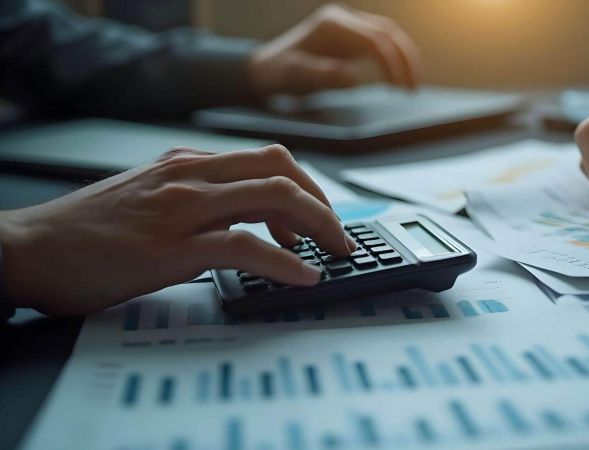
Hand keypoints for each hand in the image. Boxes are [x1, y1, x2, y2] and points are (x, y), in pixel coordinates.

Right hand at [0, 145, 356, 314]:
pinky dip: (284, 262)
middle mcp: (189, 177)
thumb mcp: (147, 198)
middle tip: (337, 235)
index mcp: (185, 165)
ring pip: (273, 198)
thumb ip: (191, 200)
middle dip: (322, 201)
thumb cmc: (85, 231)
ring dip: (317, 226)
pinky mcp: (171, 249)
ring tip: (335, 252)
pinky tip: (303, 276)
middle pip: (280, 170)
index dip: (303, 186)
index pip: (266, 160)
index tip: (316, 217)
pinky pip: (244, 247)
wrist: (27, 248)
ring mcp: (182, 209)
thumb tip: (237, 224)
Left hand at [246, 4, 421, 95]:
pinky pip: (380, 44)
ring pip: (388, 35)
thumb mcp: (296, 76)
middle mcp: (343, 20)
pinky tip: (399, 79)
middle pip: (387, 33)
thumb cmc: (280, 74)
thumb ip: (322, 74)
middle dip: (405, 60)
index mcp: (333, 25)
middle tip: (412, 88)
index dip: (392, 63)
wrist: (267, 69)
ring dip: (404, 58)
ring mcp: (348, 27)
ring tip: (411, 86)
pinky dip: (394, 60)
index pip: (374, 40)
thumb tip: (352, 76)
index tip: (400, 87)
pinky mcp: (351, 38)